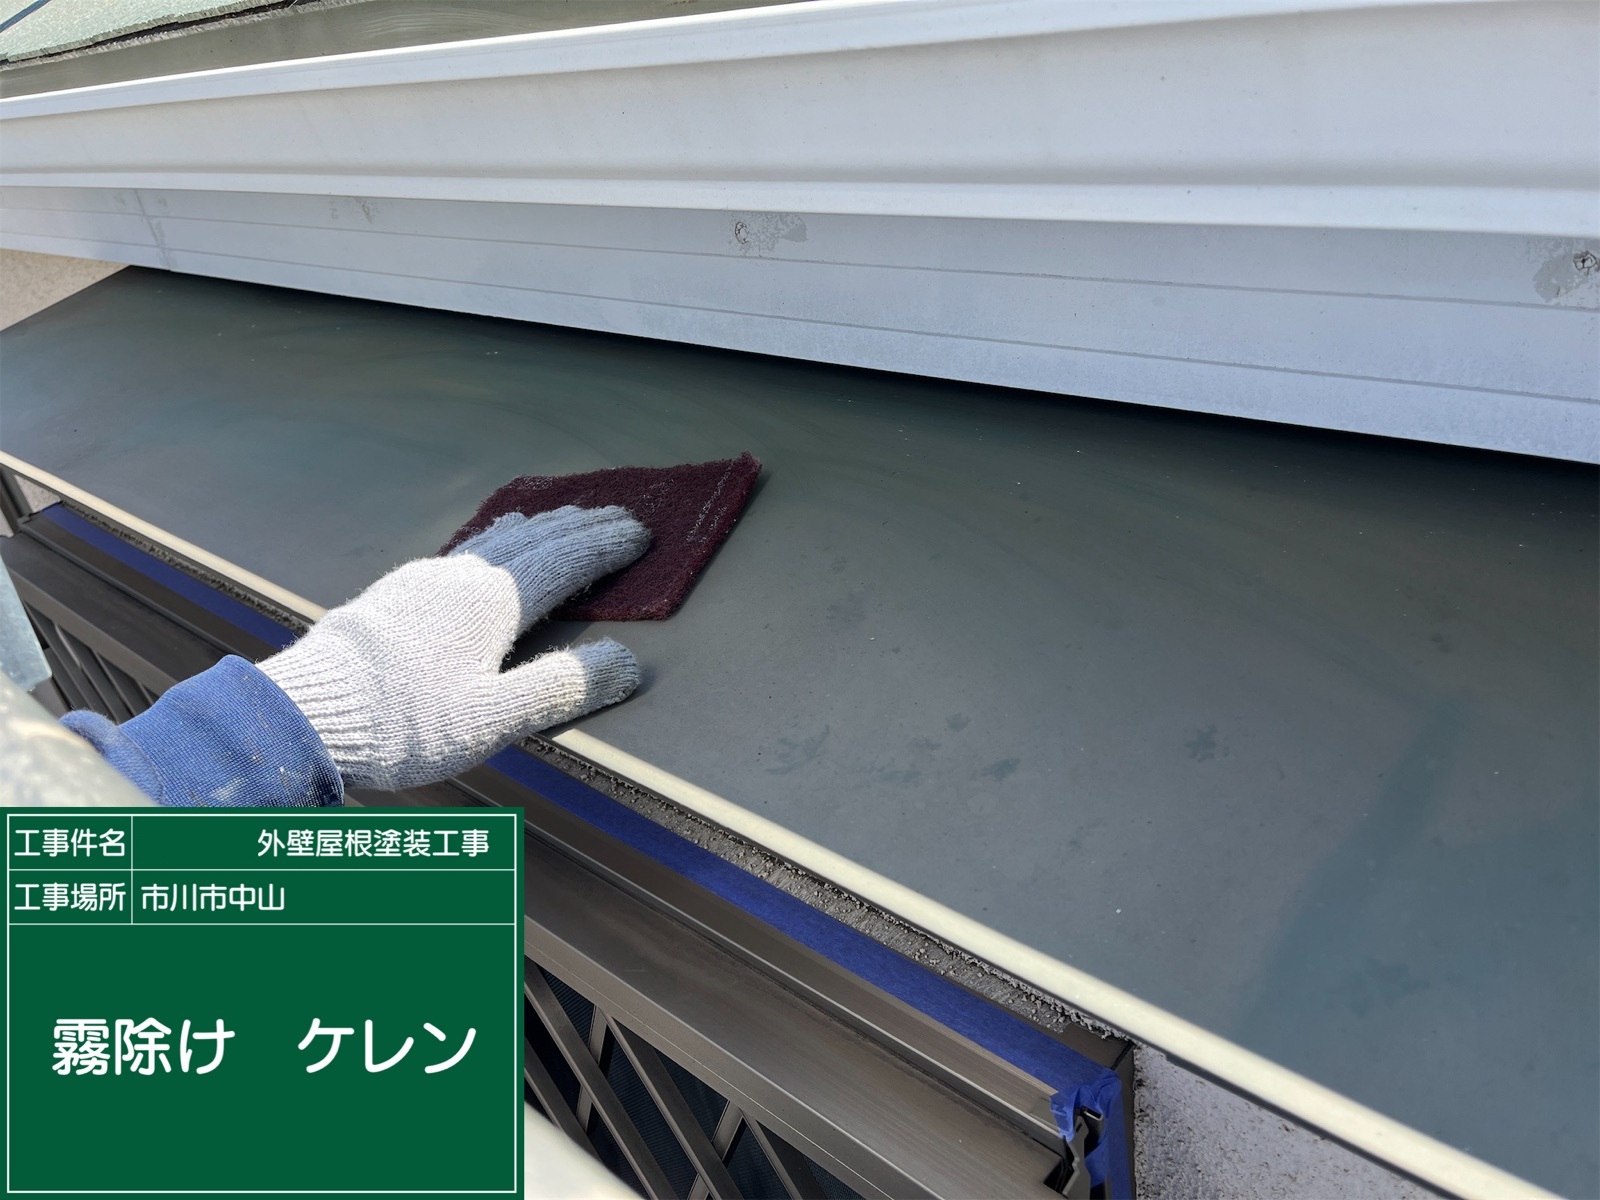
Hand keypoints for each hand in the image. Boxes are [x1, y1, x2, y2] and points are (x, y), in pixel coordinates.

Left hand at [260, 506, 649, 789]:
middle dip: (580, 526)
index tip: (641, 533)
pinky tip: (484, 551)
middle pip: (534, 539)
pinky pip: (464, 550)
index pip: (565, 561)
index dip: (606, 547)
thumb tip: (625, 661)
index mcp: (493, 601)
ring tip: (559, 517)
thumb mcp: (492, 719)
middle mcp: (461, 577)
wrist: (303, 713)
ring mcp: (424, 580)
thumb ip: (560, 687)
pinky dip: (496, 540)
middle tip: (616, 512)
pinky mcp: (396, 594)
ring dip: (537, 526)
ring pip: (495, 539)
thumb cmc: (402, 724)